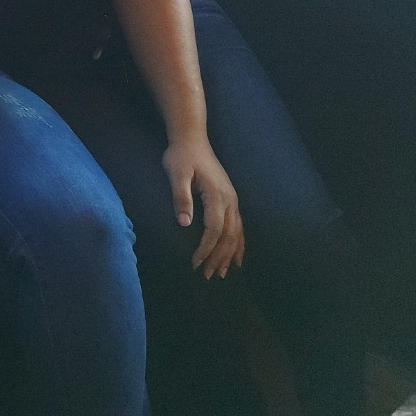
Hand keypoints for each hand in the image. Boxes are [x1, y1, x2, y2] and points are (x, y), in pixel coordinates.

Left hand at [163, 139, 244, 277]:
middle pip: (228, 235)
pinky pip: (239, 227)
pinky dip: (240, 245)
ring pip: (236, 233)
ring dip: (230, 255)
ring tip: (222, 273)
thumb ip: (181, 197)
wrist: (192, 139)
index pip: (214, 229)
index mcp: (216, 195)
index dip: (206, 248)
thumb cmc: (180, 156)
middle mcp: (230, 200)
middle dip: (218, 257)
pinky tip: (238, 259)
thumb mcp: (175, 174)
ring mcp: (233, 200)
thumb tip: (185, 223)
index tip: (195, 263)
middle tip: (207, 275)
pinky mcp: (231, 199)